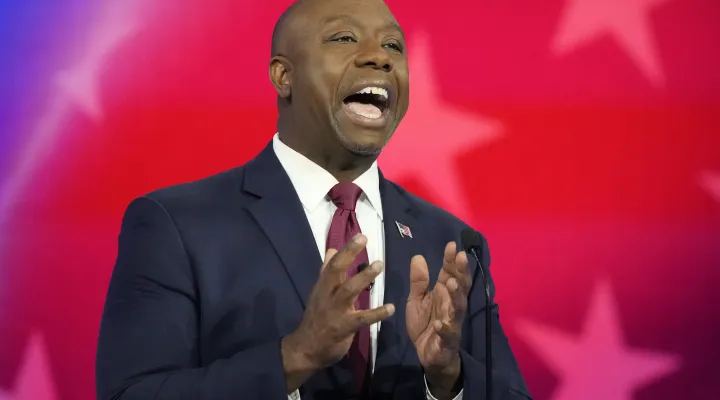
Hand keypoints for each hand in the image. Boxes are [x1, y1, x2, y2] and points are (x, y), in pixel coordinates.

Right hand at [281, 234, 394, 391]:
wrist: (306, 350)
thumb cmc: (316, 319)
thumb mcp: (319, 293)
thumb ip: (326, 273)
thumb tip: (332, 250)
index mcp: (323, 287)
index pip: (333, 263)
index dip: (346, 249)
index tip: (361, 235)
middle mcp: (327, 295)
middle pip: (335, 271)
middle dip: (349, 254)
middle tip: (365, 240)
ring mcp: (335, 311)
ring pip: (348, 291)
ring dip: (364, 277)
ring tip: (379, 265)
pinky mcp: (344, 328)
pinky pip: (362, 319)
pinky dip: (377, 313)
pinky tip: (391, 308)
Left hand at [406, 242, 470, 392]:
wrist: (429, 355)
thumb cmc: (425, 324)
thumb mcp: (416, 300)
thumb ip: (418, 281)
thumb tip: (418, 257)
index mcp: (444, 293)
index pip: (450, 273)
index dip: (451, 260)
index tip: (452, 245)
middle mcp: (452, 305)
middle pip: (460, 286)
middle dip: (461, 272)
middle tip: (461, 257)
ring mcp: (452, 322)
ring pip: (458, 307)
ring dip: (456, 296)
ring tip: (452, 283)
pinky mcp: (448, 340)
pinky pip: (448, 333)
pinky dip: (444, 328)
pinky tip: (438, 323)